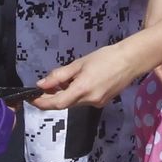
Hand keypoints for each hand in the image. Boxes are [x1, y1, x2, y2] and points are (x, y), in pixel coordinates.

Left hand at [32, 42, 149, 108]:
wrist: (130, 61)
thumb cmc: (105, 57)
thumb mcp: (79, 63)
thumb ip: (59, 75)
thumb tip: (41, 84)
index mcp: (82, 89)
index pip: (56, 103)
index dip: (42, 103)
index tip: (31, 99)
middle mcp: (89, 100)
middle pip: (64, 104)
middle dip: (52, 98)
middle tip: (44, 87)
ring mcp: (97, 103)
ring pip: (73, 103)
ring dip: (64, 95)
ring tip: (62, 82)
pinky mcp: (102, 102)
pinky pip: (83, 101)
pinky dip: (75, 95)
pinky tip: (77, 83)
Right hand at [142, 0, 161, 89]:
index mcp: (150, 33)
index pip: (155, 60)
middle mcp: (148, 31)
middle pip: (152, 56)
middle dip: (161, 70)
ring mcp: (150, 25)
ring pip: (154, 49)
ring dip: (161, 60)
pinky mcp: (153, 20)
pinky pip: (156, 40)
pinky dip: (161, 50)